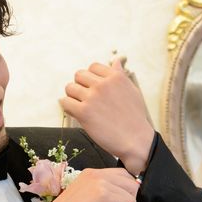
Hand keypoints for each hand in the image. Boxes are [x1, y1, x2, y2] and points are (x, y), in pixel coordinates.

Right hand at [45, 168, 138, 201]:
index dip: (126, 191)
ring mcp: (100, 184)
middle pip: (131, 183)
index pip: (122, 174)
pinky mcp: (104, 196)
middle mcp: (96, 175)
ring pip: (131, 197)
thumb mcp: (88, 197)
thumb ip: (105, 192)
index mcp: (91, 174)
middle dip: (128, 200)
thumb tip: (127, 197)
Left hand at [60, 60, 153, 175]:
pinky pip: (65, 102)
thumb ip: (121, 76)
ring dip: (72, 96)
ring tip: (80, 106)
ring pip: (70, 88)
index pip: (93, 67)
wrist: (135, 140)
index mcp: (115, 77)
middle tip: (85, 98)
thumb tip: (116, 61)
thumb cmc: (134, 117)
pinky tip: (75, 112)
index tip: (93, 88)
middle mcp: (102, 84)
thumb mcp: (132, 91)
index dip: (91, 77)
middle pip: (79, 75)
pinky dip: (68, 107)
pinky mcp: (84, 112)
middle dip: (80, 85)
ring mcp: (92, 97)